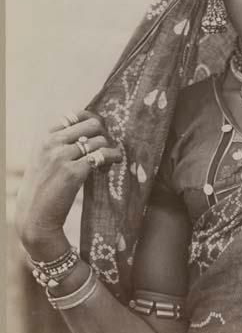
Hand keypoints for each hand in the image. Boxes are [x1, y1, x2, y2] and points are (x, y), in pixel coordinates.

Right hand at [16, 110, 121, 252]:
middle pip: (92, 124)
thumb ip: (61, 143)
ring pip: (100, 140)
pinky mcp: (73, 172)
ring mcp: (62, 157)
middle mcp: (52, 144)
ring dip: (109, 149)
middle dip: (103, 134)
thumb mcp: (44, 158)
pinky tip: (114, 162)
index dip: (91, 122)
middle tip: (105, 147)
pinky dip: (113, 157)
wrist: (35, 217)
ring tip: (105, 162)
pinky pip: (102, 155)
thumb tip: (92, 127)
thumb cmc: (44, 188)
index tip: (97, 133)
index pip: (75, 116)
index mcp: (45, 138)